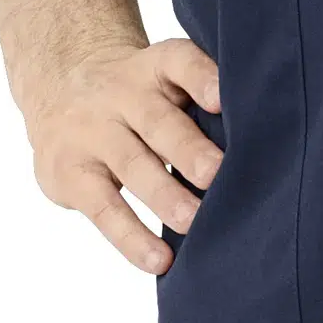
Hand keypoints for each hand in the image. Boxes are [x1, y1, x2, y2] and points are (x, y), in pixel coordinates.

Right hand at [21, 35, 223, 273]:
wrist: (58, 87)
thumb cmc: (136, 97)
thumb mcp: (161, 81)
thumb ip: (200, 104)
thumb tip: (264, 152)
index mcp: (153, 68)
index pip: (178, 62)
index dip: (201, 78)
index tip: (223, 98)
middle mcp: (120, 94)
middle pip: (157, 121)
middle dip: (188, 150)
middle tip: (217, 175)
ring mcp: (92, 133)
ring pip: (132, 164)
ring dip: (165, 196)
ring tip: (193, 222)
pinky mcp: (69, 173)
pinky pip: (104, 209)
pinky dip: (132, 238)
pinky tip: (159, 260)